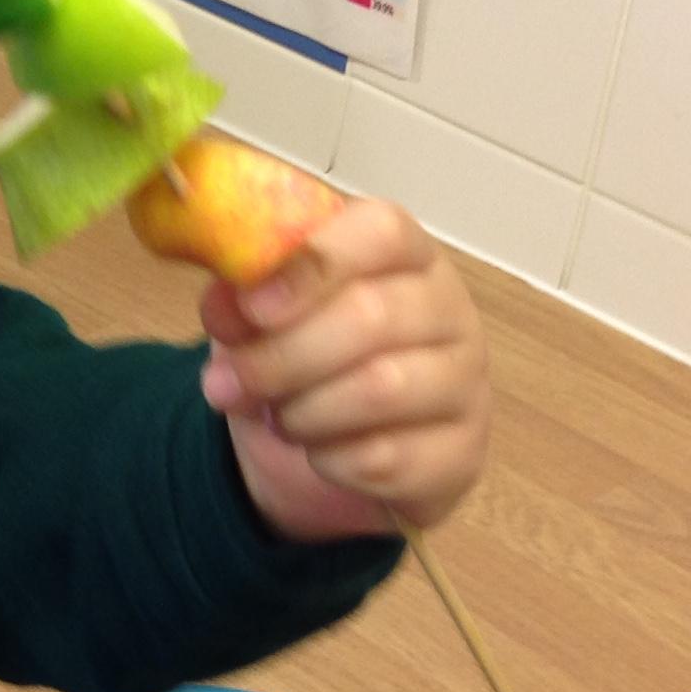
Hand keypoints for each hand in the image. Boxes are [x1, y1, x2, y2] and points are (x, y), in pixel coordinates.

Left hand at [196, 198, 489, 539]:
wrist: (341, 442)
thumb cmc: (307, 352)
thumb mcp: (261, 316)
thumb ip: (241, 299)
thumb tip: (225, 305)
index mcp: (403, 253)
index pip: (383, 231)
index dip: (314, 264)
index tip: (252, 306)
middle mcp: (449, 309)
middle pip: (374, 316)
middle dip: (281, 357)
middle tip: (226, 383)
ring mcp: (465, 382)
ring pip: (382, 390)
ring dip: (303, 412)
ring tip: (276, 418)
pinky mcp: (462, 452)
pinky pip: (387, 459)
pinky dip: (329, 460)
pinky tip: (317, 452)